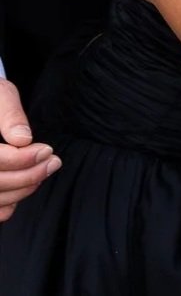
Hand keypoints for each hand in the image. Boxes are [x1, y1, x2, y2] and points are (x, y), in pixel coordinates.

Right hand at [0, 79, 59, 221]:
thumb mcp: (1, 94)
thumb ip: (10, 114)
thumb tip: (23, 139)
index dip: (22, 159)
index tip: (47, 150)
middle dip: (28, 176)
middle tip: (53, 163)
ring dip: (22, 191)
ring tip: (43, 172)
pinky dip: (5, 208)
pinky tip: (21, 191)